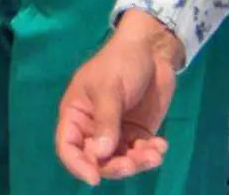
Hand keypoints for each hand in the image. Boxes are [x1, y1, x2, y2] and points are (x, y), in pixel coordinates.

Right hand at [55, 11, 184, 185]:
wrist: (153, 50)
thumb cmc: (120, 62)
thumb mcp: (108, 88)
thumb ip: (106, 121)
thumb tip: (102, 154)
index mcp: (76, 114)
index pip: (68, 146)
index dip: (77, 165)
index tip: (94, 178)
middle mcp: (93, 128)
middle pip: (97, 160)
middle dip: (115, 167)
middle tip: (132, 163)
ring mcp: (117, 131)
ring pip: (121, 161)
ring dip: (137, 163)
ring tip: (154, 153)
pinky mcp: (138, 132)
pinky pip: (140, 153)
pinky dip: (151, 155)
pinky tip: (161, 145)